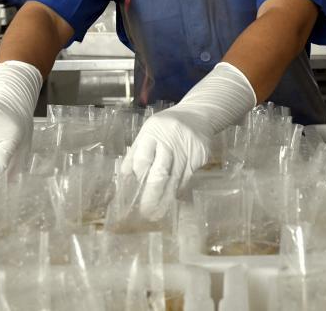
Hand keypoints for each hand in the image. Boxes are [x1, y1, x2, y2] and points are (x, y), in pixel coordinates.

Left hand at [121, 62, 256, 216]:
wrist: (198, 114)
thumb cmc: (166, 126)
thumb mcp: (148, 132)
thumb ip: (136, 153)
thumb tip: (123, 180)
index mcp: (152, 131)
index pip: (142, 160)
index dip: (138, 179)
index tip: (134, 195)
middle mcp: (170, 138)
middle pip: (160, 172)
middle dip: (152, 195)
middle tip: (146, 212)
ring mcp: (188, 147)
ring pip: (176, 179)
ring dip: (167, 197)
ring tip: (158, 212)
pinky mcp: (201, 155)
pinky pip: (189, 178)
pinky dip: (180, 189)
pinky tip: (174, 198)